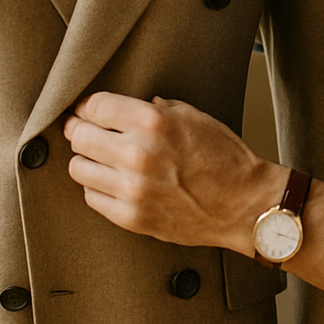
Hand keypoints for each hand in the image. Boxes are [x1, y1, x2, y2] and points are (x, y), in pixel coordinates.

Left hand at [63, 93, 284, 255]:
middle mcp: (138, 154)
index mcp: (153, 122)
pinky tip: (113, 182)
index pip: (95, 106)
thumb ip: (156, 109)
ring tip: (99, 159)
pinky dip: (98, 188)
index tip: (87, 111)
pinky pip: (92, 197)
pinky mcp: (131, 217)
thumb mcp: (194, 117)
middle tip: (84, 131)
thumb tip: (124, 110)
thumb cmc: (224, 159)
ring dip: (87, 161)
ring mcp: (132, 189)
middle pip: (78, 136)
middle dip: (80, 131)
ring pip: (78, 169)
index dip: (87, 107)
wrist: (244, 205)